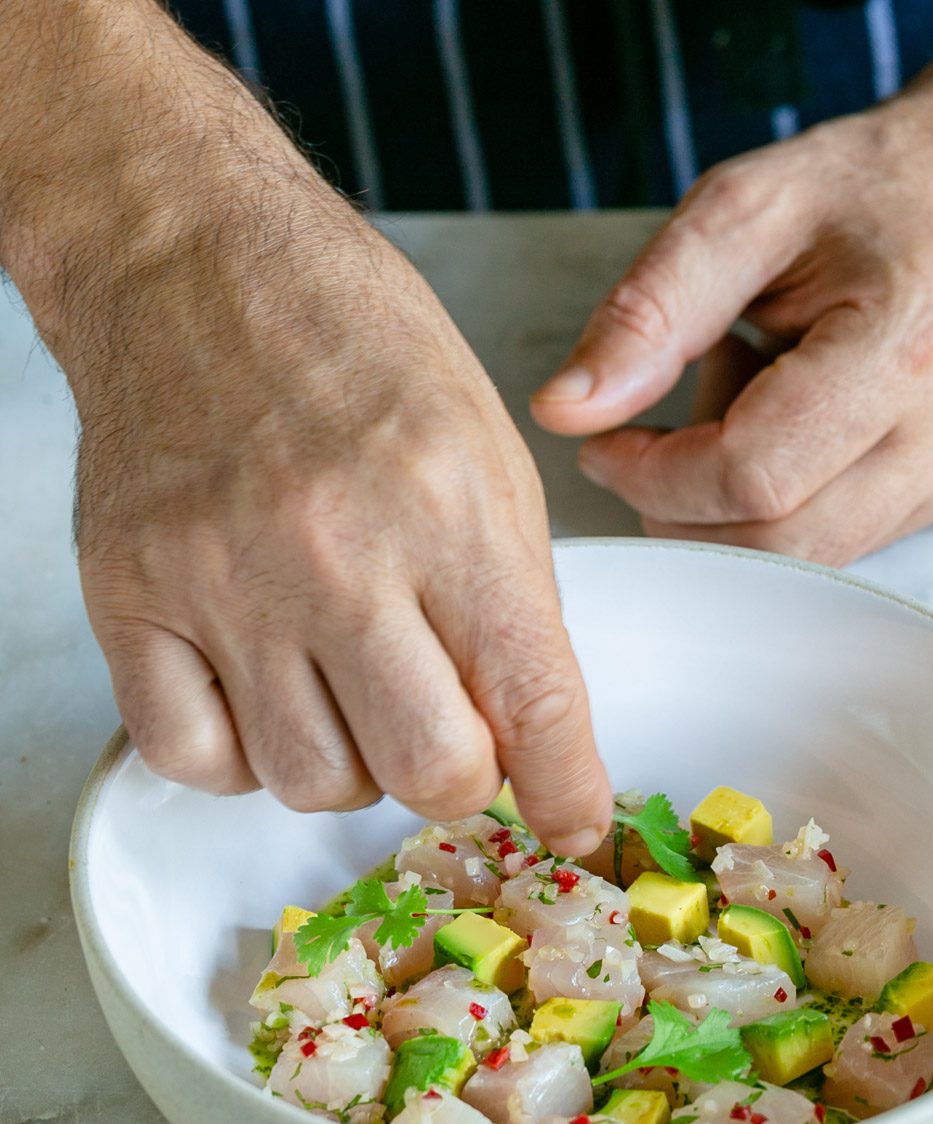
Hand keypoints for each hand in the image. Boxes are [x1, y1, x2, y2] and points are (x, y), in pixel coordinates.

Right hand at [67, 189, 610, 848]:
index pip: (534, 702)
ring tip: (346, 684)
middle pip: (427, 771)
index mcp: (450, 507)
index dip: (566, 792)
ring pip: (311, 781)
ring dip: (350, 763)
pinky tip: (262, 692)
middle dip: (457, 776)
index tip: (571, 822)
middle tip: (448, 727)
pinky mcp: (131, 598)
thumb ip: (511, 601)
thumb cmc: (352, 343)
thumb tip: (529, 736)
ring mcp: (221, 580)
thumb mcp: (486, 452)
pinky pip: (195, 760)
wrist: (193, 260)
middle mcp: (336, 552)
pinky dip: (241, 755)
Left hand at [531, 90, 932, 564]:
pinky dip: (803, 499)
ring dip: (745, 505)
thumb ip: (648, 312)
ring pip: (818, 557)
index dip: (654, 479)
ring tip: (753, 401)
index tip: (608, 447)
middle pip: (783, 544)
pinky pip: (860, 538)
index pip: (751, 476)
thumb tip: (567, 412)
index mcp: (914, 340)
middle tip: (659, 444)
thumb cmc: (889, 183)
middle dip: (688, 513)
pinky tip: (810, 423)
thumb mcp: (747, 208)